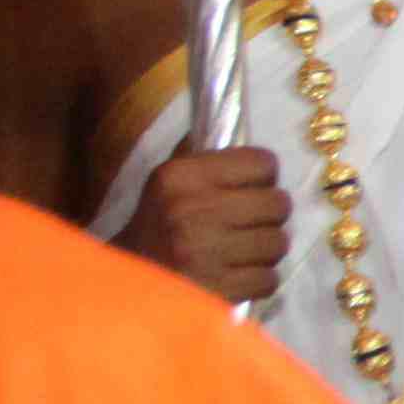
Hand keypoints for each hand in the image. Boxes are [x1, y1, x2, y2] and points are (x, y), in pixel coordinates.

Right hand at [128, 144, 289, 304]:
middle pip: (278, 203)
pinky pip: (270, 278)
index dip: (262, 176)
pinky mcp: (218, 290)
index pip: (262, 162)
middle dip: (269, 214)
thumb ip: (199, 153)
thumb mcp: (165, 182)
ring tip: (242, 250)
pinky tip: (237, 274)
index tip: (252, 186)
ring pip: (278, 242)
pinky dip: (259, 279)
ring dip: (265, 249)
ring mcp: (205, 252)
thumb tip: (230, 114)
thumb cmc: (154, 228)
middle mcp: (192, 210)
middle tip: (251, 222)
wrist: (125, 284)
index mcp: (180, 176)